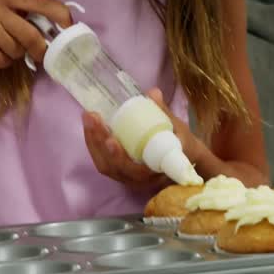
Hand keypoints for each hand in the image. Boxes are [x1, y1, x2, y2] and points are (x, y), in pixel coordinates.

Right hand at [0, 0, 71, 69]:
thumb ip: (12, 4)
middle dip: (40, 45)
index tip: (70, 25)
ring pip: (20, 48)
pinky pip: (7, 60)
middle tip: (42, 51)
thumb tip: (46, 20)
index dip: (60, 15)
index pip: (40, 2)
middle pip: (33, 33)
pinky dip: (1, 60)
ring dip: (14, 51)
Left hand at [83, 88, 202, 189]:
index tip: (111, 140)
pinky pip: (104, 162)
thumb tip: (153, 92)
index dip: (119, 158)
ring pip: (105, 165)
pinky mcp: (121, 173)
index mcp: (156, 173)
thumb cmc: (184, 147)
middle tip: (92, 117)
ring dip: (93, 142)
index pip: (134, 171)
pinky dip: (94, 145)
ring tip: (88, 118)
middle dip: (98, 142)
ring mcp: (128, 178)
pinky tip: (90, 126)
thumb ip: (165, 113)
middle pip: (113, 166)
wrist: (186, 162)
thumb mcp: (180, 130)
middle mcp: (139, 181)